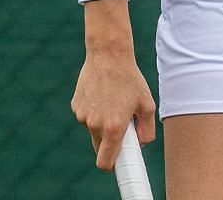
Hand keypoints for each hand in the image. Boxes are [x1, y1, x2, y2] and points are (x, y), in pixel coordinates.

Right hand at [70, 10, 156, 170]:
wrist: (108, 55)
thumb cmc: (130, 80)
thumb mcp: (147, 106)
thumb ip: (147, 131)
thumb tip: (140, 144)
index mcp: (113, 128)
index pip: (105, 162)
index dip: (113, 167)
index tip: (120, 165)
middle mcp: (94, 125)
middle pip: (99, 148)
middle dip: (110, 143)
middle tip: (122, 127)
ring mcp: (82, 115)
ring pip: (93, 131)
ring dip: (103, 124)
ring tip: (113, 102)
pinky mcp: (76, 105)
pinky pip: (86, 117)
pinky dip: (94, 112)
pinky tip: (102, 95)